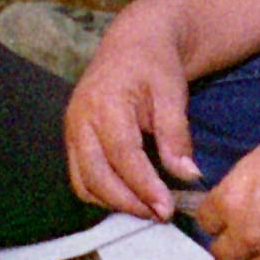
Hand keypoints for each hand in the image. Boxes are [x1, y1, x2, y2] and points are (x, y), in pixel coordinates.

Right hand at [64, 11, 199, 221]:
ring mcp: (72, 131)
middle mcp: (80, 120)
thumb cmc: (154, 64)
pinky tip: (132, 196)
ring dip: (114, 202)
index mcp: (105, 104)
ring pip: (84, 183)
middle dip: (127, 203)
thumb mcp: (172, 92)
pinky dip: (103, 194)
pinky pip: (81, 178)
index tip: (165, 209)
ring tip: (148, 209)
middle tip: (159, 215)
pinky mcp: (74, 140)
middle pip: (95, 176)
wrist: (133, 43)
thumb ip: (176, 134)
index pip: (122, 156)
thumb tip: (187, 174)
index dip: (143, 187)